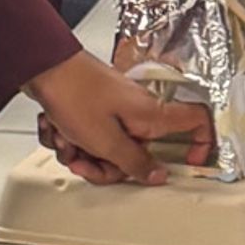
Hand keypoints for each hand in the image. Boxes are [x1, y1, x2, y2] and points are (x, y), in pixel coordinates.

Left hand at [30, 49, 216, 185]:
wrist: (42, 68)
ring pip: (110, 149)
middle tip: (87, 162)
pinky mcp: (95, 110)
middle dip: (107, 165)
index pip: (198, 122)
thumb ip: (135, 162)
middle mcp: (138, 111)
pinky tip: (57, 130)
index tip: (189, 162)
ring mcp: (116, 111)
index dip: (202, 143)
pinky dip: (70, 140)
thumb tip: (157, 176)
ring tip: (66, 141)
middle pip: (139, 152)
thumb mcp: (106, 141)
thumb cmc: (74, 93)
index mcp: (151, 115)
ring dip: (82, 153)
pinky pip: (90, 138)